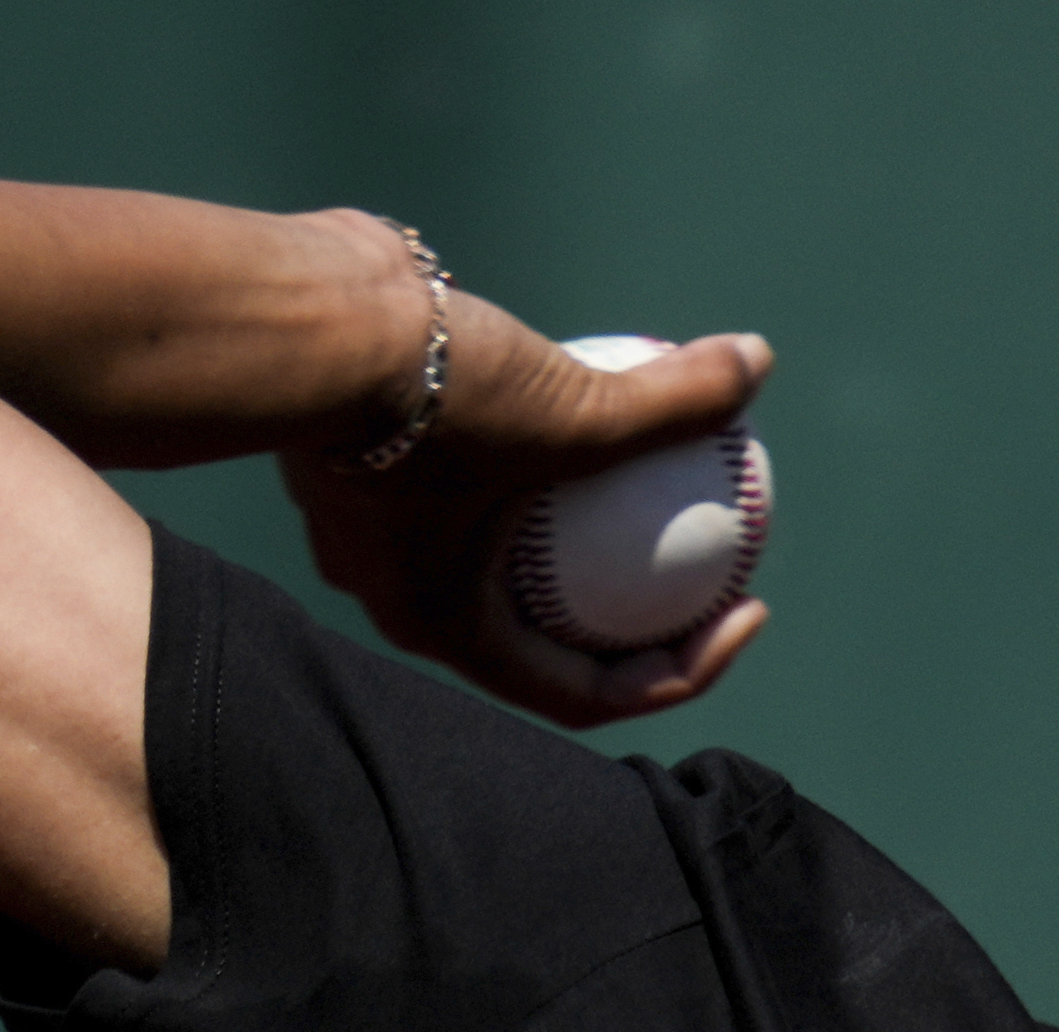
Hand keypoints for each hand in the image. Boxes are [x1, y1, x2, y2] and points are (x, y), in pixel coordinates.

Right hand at [281, 266, 775, 728]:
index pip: (584, 690)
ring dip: (584, 521)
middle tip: (717, 551)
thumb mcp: (571, 412)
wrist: (302, 312)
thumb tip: (757, 366)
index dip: (681, 670)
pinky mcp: (381, 454)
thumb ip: (670, 403)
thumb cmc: (426, 393)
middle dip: (640, 607)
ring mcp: (387, 522)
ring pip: (507, 541)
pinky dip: (535, 445)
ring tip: (661, 469)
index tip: (746, 611)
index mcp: (445, 624)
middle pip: (550, 627)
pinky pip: (477, 466)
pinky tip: (594, 384)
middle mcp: (408, 587)